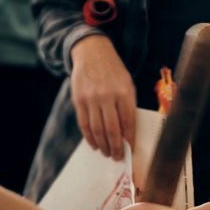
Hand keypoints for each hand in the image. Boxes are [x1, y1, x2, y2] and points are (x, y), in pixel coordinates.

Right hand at [70, 35, 135, 159]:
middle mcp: (107, 96)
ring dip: (103, 145)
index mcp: (124, 92)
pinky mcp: (79, 100)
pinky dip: (89, 137)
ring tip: (107, 153)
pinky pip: (84, 124)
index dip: (129, 139)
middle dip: (116, 147)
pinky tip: (94, 144)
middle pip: (112, 129)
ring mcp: (91, 98)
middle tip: (118, 157)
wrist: (92, 53)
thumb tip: (126, 133)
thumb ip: (128, 106)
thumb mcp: (127, 84)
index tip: (130, 149)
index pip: (128, 122)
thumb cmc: (113, 71)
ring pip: (97, 130)